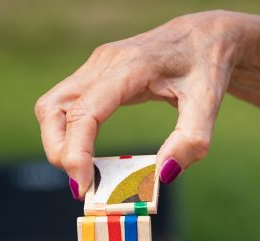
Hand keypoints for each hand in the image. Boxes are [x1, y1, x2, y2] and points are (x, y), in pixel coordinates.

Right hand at [34, 11, 250, 197]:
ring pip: (51, 106)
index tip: (83, 186)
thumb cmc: (206, 66)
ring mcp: (95, 66)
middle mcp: (104, 63)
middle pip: (53, 108)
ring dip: (57, 143)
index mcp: (130, 67)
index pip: (85, 112)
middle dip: (59, 151)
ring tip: (81, 171)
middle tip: (81, 184)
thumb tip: (162, 175)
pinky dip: (67, 134)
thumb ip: (190, 140)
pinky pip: (65, 105)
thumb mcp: (208, 103)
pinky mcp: (94, 74)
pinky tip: (86, 155)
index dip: (76, 152)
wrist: (206, 35)